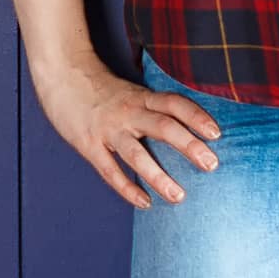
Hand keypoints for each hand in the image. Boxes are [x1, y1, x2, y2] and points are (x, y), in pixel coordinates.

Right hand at [31, 49, 222, 209]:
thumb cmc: (101, 88)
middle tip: (211, 164)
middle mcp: (128, 111)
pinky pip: (109, 170)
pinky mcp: (89, 144)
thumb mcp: (132, 91)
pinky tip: (144, 202)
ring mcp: (108, 129)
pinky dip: (127, 188)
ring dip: (158, 176)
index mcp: (141, 97)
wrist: (62, 75)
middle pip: (162, 126)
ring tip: (178, 196)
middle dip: (188, 146)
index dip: (196, 117)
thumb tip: (185, 126)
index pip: (174, 103)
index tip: (216, 133)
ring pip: (136, 154)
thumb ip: (153, 107)